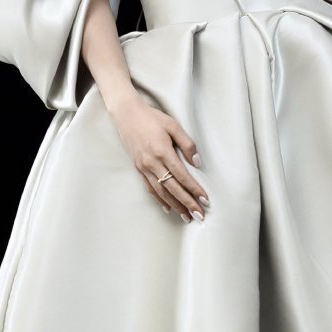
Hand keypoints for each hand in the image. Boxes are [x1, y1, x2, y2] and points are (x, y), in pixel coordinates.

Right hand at [105, 90, 208, 223]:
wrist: (127, 114)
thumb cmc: (152, 118)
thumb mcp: (173, 125)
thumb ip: (187, 144)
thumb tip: (197, 163)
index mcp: (163, 151)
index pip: (182, 176)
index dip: (194, 189)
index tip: (204, 199)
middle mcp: (152, 163)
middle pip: (173, 188)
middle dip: (187, 203)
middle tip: (199, 215)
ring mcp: (144, 167)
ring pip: (161, 192)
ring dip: (175, 206)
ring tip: (186, 216)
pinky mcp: (138, 168)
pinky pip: (150, 188)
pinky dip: (160, 200)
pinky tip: (168, 207)